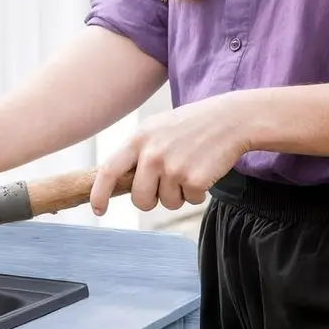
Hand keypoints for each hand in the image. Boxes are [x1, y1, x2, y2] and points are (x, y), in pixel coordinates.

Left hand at [90, 92, 252, 215]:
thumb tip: (115, 179)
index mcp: (138, 139)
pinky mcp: (195, 179)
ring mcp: (173, 167)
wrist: (231, 119)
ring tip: (189, 169)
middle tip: (165, 186)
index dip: (99, 193)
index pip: (108, 171)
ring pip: (167, 203)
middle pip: (140, 199)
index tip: (98, 209)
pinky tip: (204, 171)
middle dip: (151, 201)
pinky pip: (190, 201)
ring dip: (179, 195)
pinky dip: (198, 193)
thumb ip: (135, 152)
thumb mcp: (155, 129)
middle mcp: (151, 154)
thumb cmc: (190, 125)